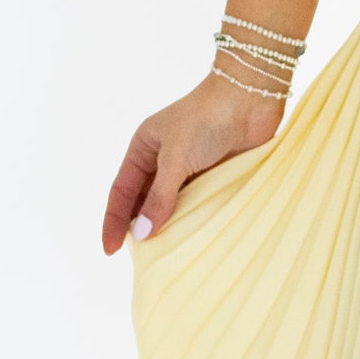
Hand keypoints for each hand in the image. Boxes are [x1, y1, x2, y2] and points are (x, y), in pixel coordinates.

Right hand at [101, 73, 282, 253]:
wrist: (250, 98)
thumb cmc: (206, 119)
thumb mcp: (176, 158)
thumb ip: (160, 197)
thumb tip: (143, 233)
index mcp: (144, 147)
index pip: (122, 191)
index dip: (114, 220)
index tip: (109, 250)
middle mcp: (163, 158)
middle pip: (144, 200)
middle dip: (139, 227)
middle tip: (138, 259)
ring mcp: (190, 167)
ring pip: (172, 205)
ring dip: (168, 226)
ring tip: (163, 256)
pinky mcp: (214, 174)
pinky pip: (198, 203)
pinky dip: (193, 220)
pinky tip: (192, 239)